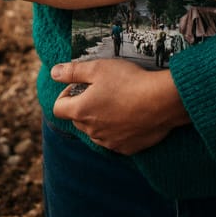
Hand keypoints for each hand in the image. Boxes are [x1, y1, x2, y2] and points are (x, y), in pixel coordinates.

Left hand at [52, 59, 189, 154]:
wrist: (162, 101)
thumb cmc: (129, 81)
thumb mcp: (98, 68)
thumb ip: (73, 71)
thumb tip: (53, 72)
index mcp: (81, 111)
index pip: (58, 108)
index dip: (65, 93)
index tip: (80, 84)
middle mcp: (92, 131)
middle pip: (77, 119)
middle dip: (83, 104)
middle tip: (102, 89)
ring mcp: (108, 142)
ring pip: (95, 130)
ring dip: (100, 118)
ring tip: (118, 101)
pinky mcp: (125, 148)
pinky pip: (113, 139)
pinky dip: (116, 129)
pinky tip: (130, 114)